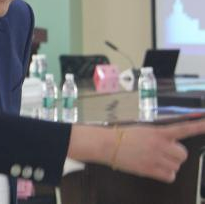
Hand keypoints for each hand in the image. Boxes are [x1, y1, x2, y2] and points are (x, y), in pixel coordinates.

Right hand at [69, 118, 204, 182]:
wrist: (107, 144)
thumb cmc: (123, 136)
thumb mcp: (144, 130)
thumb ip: (160, 136)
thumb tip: (170, 143)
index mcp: (158, 132)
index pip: (183, 129)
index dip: (199, 126)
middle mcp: (160, 145)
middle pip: (183, 154)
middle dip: (176, 154)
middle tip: (164, 152)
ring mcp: (156, 158)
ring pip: (177, 165)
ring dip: (170, 164)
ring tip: (156, 159)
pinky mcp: (150, 170)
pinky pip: (170, 176)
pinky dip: (166, 174)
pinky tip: (156, 168)